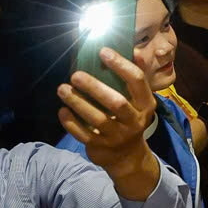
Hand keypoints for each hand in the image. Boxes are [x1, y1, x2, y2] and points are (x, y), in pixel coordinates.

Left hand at [58, 48, 157, 171]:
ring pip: (97, 119)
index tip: (103, 52)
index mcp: (145, 104)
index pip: (137, 80)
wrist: (127, 156)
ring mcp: (117, 136)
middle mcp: (134, 120)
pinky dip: (71, 122)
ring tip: (62, 89)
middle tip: (76, 74)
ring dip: (78, 103)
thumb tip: (132, 50)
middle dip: (95, 87)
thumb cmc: (130, 118)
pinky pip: (83, 134)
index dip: (121, 65)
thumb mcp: (138, 101)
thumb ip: (134, 78)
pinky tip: (62, 110)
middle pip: (116, 102)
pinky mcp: (100, 147)